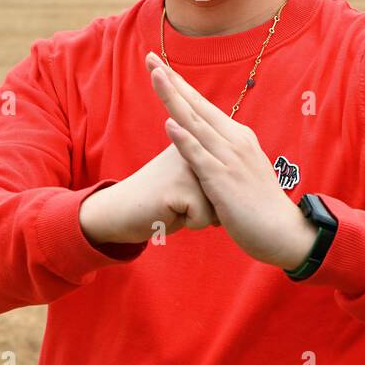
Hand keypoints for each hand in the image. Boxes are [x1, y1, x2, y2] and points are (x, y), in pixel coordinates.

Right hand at [79, 141, 220, 246]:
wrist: (120, 211)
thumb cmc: (162, 200)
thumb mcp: (192, 177)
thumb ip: (214, 170)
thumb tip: (243, 181)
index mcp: (200, 141)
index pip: (230, 174)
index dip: (216, 192)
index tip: (194, 189)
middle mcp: (195, 147)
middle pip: (228, 190)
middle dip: (211, 205)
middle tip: (182, 199)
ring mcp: (187, 164)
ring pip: (219, 205)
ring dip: (202, 215)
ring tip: (177, 205)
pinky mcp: (180, 186)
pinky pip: (204, 218)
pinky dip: (191, 223)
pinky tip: (170, 211)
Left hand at [144, 51, 312, 267]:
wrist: (283, 232)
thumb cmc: (259, 206)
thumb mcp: (242, 172)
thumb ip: (226, 157)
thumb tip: (209, 149)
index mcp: (238, 137)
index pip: (203, 106)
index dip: (180, 86)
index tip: (160, 67)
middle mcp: (234, 141)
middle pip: (197, 106)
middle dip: (172, 81)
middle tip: (150, 58)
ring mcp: (229, 158)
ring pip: (195, 123)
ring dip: (174, 99)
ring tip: (156, 77)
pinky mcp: (223, 180)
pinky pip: (200, 156)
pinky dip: (184, 138)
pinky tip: (169, 123)